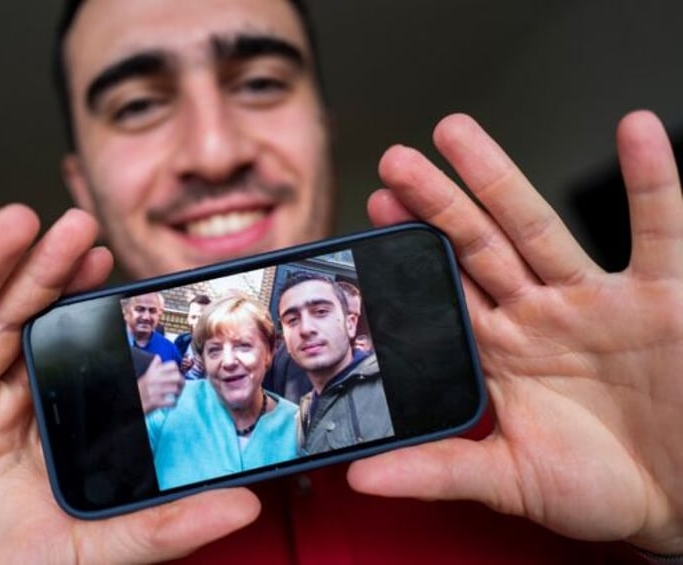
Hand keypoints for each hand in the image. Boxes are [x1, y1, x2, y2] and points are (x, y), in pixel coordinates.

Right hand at [0, 205, 258, 562]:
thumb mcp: (89, 552)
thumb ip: (163, 526)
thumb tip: (243, 502)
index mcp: (22, 419)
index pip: (51, 343)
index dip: (73, 299)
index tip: (108, 260)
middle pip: (2, 320)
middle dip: (38, 271)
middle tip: (77, 227)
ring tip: (18, 223)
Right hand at [139, 355, 185, 412]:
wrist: (132, 401)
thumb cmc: (141, 390)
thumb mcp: (145, 376)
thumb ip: (153, 367)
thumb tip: (158, 357)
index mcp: (153, 372)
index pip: (172, 365)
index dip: (177, 370)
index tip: (177, 374)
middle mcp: (154, 380)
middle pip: (177, 376)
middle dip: (182, 382)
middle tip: (180, 386)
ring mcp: (154, 391)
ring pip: (176, 389)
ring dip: (178, 394)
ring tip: (176, 395)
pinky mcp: (155, 402)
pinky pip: (171, 402)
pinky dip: (173, 404)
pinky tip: (171, 404)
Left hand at [350, 111, 682, 554]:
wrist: (677, 499)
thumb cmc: (595, 488)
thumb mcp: (508, 479)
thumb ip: (436, 470)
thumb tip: (359, 478)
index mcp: (500, 352)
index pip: (445, 290)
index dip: (410, 254)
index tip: (371, 214)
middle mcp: (539, 314)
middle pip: (477, 245)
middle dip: (437, 203)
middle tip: (394, 161)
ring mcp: (596, 301)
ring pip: (539, 228)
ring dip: (499, 179)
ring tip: (456, 133)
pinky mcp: (660, 299)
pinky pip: (659, 232)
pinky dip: (653, 183)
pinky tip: (636, 131)